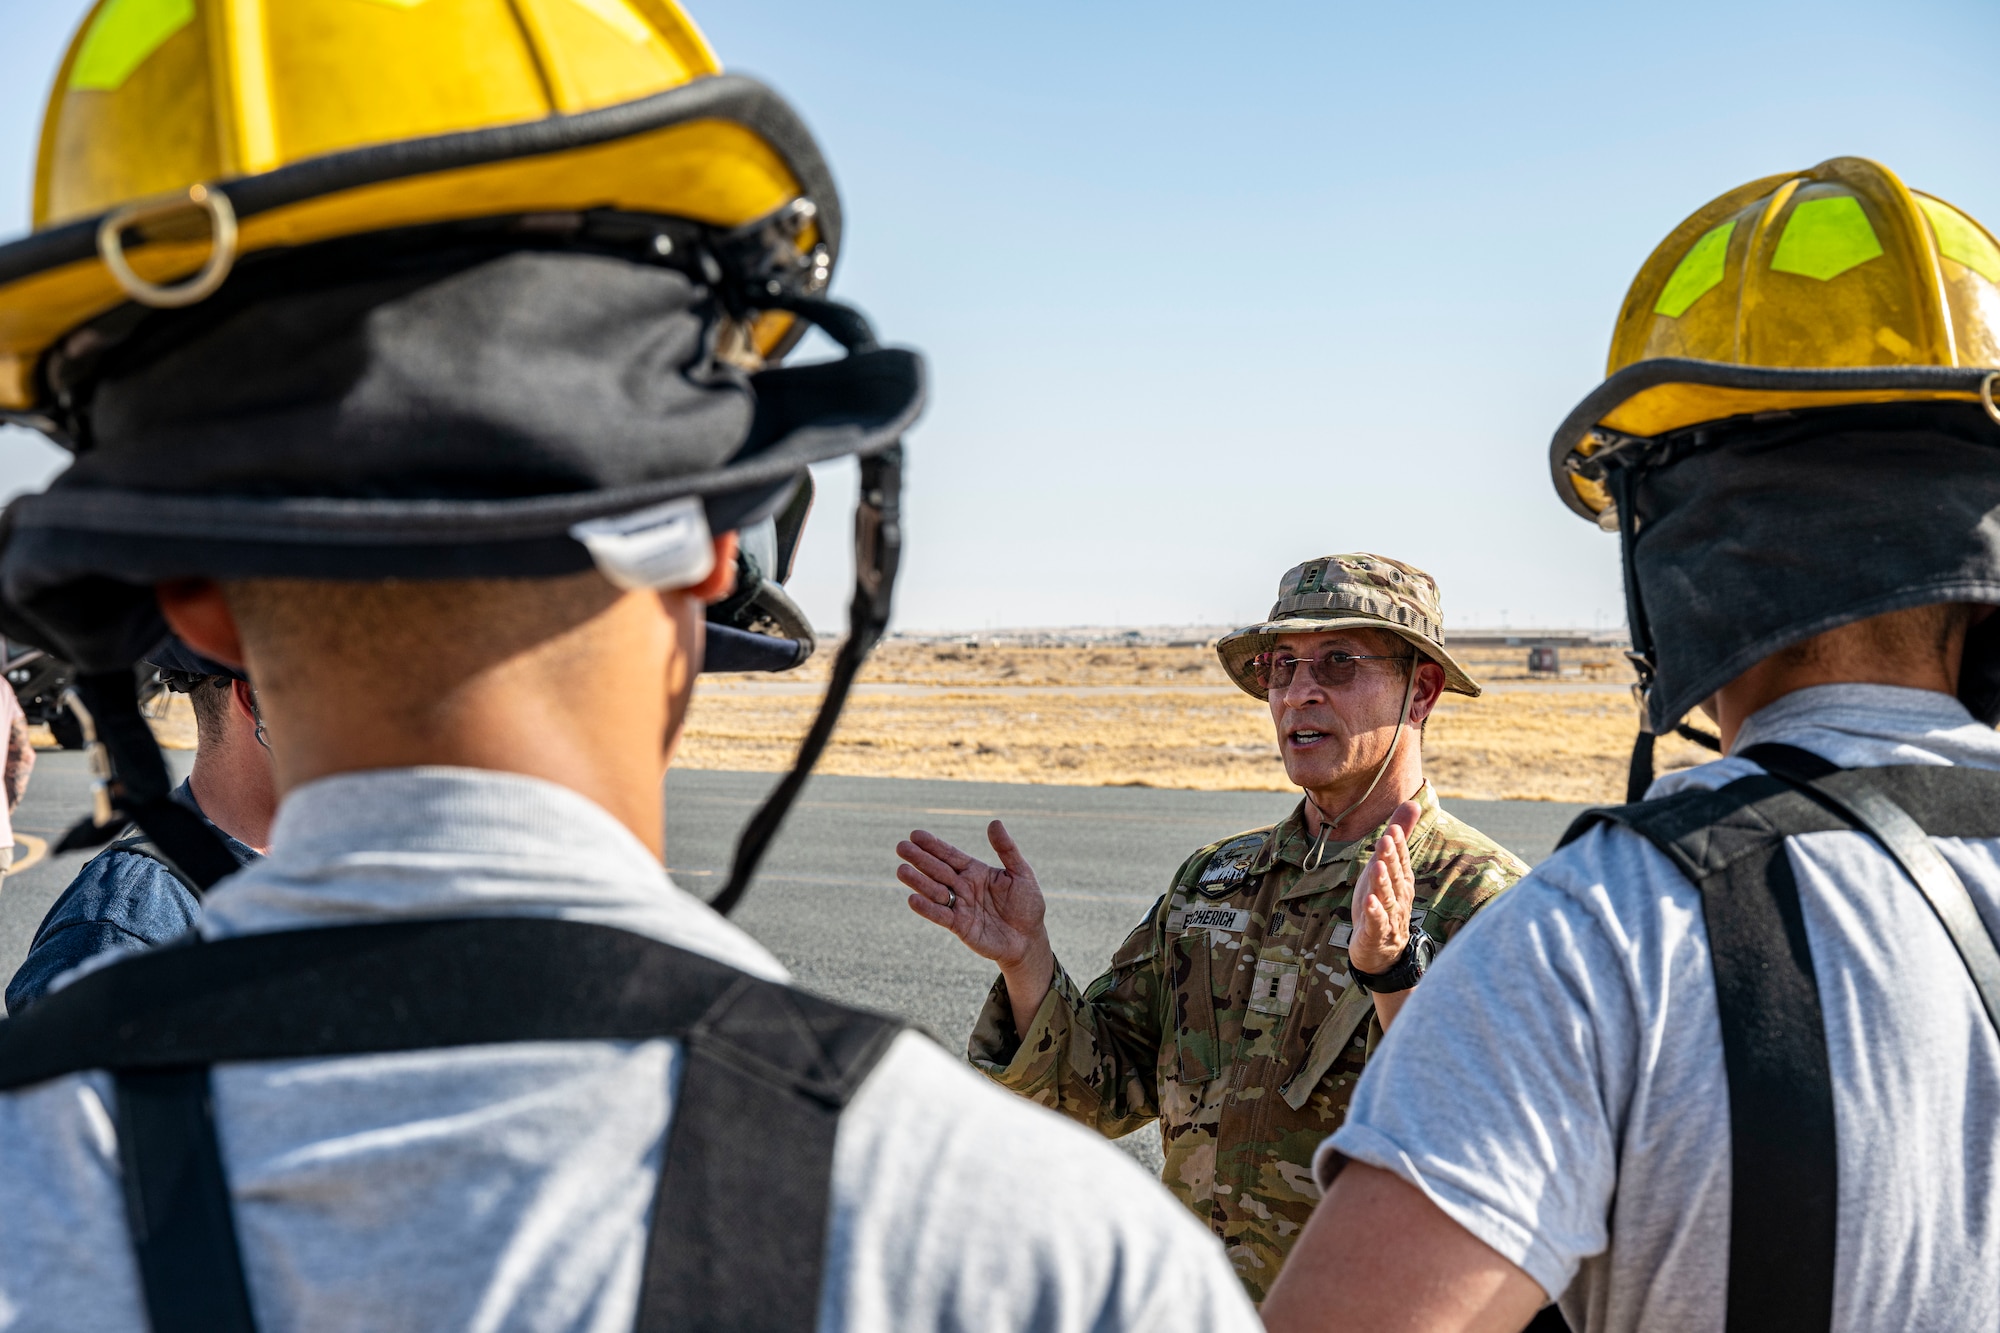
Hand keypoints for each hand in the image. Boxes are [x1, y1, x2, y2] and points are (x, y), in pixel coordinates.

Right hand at [898, 821, 1049, 970]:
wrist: (1029, 939)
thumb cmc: (1027, 904)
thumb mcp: (1021, 873)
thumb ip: (1007, 849)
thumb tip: (994, 822)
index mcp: (975, 872)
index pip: (950, 855)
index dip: (933, 845)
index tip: (915, 834)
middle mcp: (963, 887)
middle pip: (938, 870)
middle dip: (919, 859)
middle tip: (900, 847)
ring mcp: (960, 907)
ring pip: (935, 891)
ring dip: (918, 881)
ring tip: (901, 870)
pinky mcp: (959, 926)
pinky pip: (940, 916)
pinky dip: (927, 908)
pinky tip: (912, 899)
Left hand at [1348, 800, 1420, 973]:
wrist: (1383, 951)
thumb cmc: (1384, 903)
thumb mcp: (1388, 868)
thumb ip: (1399, 839)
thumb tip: (1412, 802)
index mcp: (1401, 880)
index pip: (1400, 859)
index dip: (1396, 844)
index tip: (1392, 828)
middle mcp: (1399, 896)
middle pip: (1394, 874)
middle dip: (1390, 856)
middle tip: (1386, 838)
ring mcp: (1390, 915)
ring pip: (1386, 896)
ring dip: (1382, 881)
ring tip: (1376, 865)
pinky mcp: (1377, 933)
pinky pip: (1376, 921)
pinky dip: (1373, 912)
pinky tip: (1368, 901)